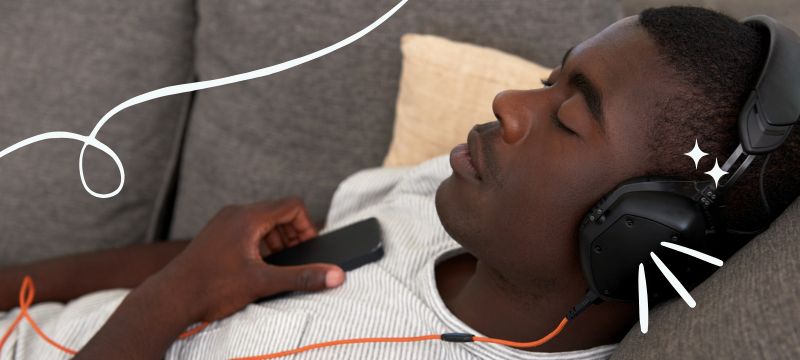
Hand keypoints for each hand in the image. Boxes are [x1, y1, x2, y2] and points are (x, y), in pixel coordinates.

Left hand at [154, 198, 345, 322]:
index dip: (307, 227)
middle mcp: (235, 213)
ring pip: (263, 222)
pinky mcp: (217, 234)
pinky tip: (257, 268)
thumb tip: (336, 276)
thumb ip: (302, 277)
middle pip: (279, 212)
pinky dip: (260, 244)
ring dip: (277, 241)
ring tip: (276, 267)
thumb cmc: (212, 288)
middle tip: (295, 261)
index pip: (293, 205)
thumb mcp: (263, 283)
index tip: (308, 250)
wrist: (170, 298)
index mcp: (248, 217)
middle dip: (293, 236)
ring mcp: (224, 222)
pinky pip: (248, 230)